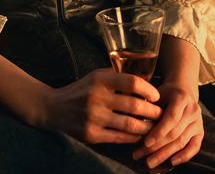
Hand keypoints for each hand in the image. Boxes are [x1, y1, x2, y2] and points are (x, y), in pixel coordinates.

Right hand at [40, 68, 162, 143]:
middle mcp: (96, 98)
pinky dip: (133, 137)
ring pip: (130, 125)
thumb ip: (118, 76)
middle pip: (135, 106)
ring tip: (154, 126)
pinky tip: (139, 135)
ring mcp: (93, 118)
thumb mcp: (97, 76)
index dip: (150, 90)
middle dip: (153, 111)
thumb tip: (148, 81)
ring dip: (147, 127)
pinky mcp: (90, 135)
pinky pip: (119, 138)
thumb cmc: (82, 90)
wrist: (53, 108)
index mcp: (100, 80)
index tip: (157, 96)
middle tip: (161, 113)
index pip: (133, 82)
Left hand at [132, 82, 202, 168]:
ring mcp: (198, 121)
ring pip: (182, 142)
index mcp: (182, 98)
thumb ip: (149, 107)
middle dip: (156, 147)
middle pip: (175, 133)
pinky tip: (171, 162)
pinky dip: (184, 156)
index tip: (145, 142)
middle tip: (139, 155)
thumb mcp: (156, 94)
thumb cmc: (165, 94)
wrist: (183, 90)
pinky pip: (194, 147)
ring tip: (149, 162)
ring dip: (164, 155)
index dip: (158, 131)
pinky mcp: (200, 131)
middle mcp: (193, 110)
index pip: (171, 118)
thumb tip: (136, 125)